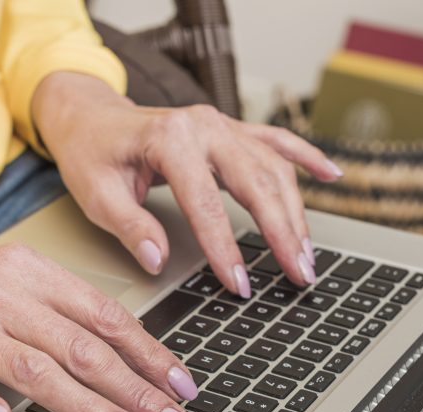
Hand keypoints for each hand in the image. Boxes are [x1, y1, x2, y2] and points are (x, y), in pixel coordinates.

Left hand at [31, 72, 342, 296]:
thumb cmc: (92, 155)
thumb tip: (157, 261)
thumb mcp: (97, 195)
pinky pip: (275, 141)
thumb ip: (130, 227)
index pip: (206, 202)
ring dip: (295, 211)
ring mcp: (221, 125)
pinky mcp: (229, 129)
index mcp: (170, 139)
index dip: (225, 247)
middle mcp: (203, 126)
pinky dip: (305, 156)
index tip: (240, 283)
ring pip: (273, 167)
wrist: (91, 117)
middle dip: (282, 231)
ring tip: (307, 253)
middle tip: (299, 273)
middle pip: (256, 181)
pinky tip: (331, 175)